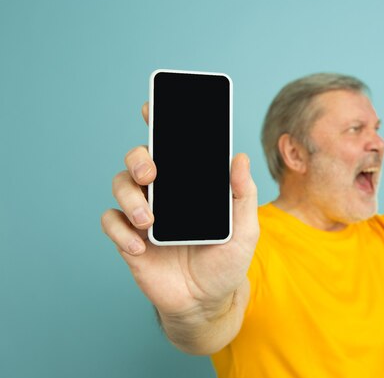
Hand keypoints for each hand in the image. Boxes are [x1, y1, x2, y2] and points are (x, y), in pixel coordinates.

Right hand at [101, 102, 259, 316]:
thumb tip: (240, 157)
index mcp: (191, 185)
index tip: (153, 108)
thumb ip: (243, 195)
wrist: (207, 302)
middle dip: (139, 159)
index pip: (173, 149)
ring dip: (130, 197)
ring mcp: (145, 215)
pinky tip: (139, 245)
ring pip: (121, 185)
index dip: (160, 125)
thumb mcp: (244, 230)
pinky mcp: (129, 240)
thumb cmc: (226, 262)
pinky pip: (111, 223)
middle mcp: (165, 194)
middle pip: (139, 160)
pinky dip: (120, 230)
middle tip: (152, 174)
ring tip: (148, 219)